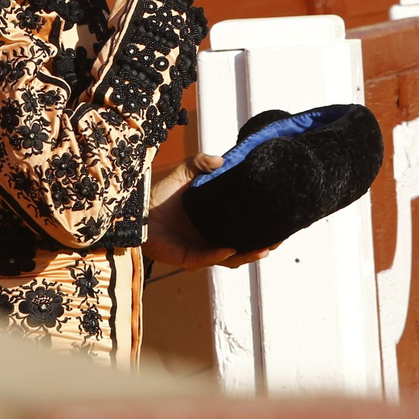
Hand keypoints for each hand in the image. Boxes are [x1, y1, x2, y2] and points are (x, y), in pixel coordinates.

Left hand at [142, 153, 276, 270]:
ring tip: (263, 248)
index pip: (245, 227)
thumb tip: (222, 160)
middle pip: (244, 247)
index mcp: (216, 220)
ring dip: (247, 254)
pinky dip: (219, 255)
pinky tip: (230, 248)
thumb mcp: (185, 173)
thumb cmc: (161, 193)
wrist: (137, 209)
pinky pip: (207, 258)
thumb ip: (201, 163)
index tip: (281, 221)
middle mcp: (212, 237)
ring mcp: (202, 249)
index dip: (263, 226)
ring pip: (231, 259)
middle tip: (279, 239)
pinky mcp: (188, 257)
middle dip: (262, 246)